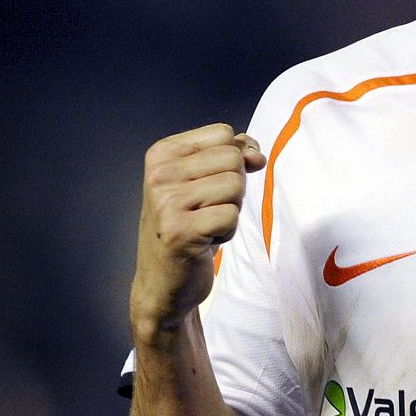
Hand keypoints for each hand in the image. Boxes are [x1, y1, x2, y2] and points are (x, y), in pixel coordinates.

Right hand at [130, 124, 264, 342]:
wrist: (165, 281)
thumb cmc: (191, 226)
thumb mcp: (206, 181)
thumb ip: (234, 155)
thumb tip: (256, 153)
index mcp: (162, 153)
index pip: (225, 134)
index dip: (233, 161)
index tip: (210, 186)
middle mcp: (159, 174)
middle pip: (233, 159)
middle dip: (233, 188)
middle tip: (207, 210)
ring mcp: (165, 203)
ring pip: (235, 186)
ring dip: (231, 210)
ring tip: (205, 225)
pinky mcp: (179, 231)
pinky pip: (231, 216)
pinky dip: (227, 231)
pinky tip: (204, 241)